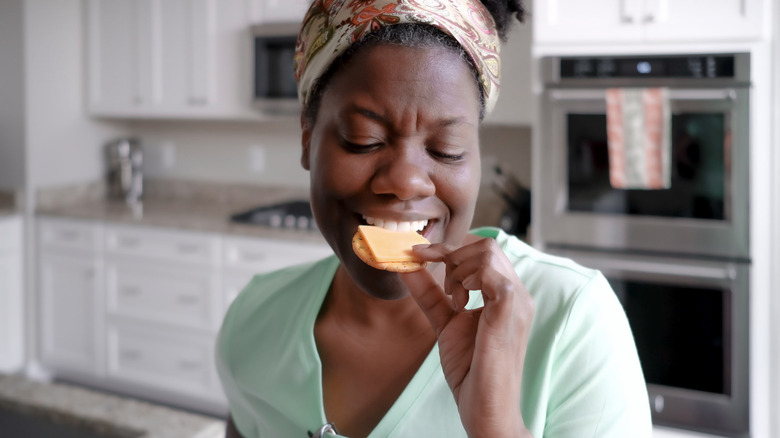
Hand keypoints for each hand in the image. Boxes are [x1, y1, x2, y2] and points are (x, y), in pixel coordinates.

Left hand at [401, 238, 534, 437]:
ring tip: (453, 300)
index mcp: (507, 294)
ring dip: (457, 270)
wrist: (487, 408)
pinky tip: (459, 303)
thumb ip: (430, 293)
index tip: (417, 254)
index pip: (483, 251)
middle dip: (451, 255)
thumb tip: (407, 265)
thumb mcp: (445, 322)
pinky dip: (466, 279)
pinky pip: (489, 271)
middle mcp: (518, 293)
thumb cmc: (472, 370)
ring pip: (486, 252)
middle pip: (486, 245)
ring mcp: (517, 301)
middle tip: (441, 286)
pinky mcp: (510, 310)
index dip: (448, 248)